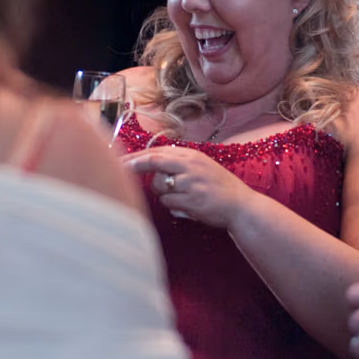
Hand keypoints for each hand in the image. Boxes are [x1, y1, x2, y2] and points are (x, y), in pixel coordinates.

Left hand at [124, 146, 255, 228]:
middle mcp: (190, 165)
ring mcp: (191, 182)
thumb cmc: (219, 188)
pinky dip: (171, 205)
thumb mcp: (202, 167)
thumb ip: (179, 163)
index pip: (157, 152)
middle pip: (153, 161)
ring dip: (162, 193)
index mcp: (192, 156)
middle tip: (118, 169)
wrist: (241, 206)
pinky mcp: (191, 199)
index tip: (119, 159)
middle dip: (133, 165)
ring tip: (180, 197)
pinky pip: (167, 201)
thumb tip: (151, 162)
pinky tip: (185, 206)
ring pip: (159, 185)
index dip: (136, 156)